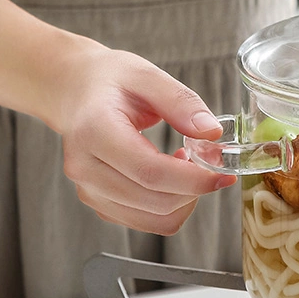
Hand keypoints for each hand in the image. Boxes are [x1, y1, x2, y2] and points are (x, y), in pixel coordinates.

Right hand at [51, 43, 235, 233]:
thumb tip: (212, 132)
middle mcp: (85, 168)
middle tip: (210, 162)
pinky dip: (170, 206)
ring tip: (186, 165)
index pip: (150, 172)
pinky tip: (170, 177)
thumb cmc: (110, 81)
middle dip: (195, 190)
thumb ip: (182, 102)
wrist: (75, 91)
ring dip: (184, 200)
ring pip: (154, 220)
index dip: (193, 180)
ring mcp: (88, 189)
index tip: (223, 175)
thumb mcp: (148, 76)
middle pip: (155, 201)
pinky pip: (146, 222)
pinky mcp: (98, 202)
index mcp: (95, 132)